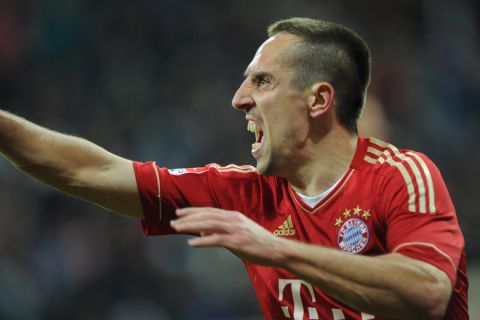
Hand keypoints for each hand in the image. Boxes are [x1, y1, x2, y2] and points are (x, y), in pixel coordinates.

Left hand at [170, 207, 285, 265]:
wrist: (277, 249)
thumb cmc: (258, 243)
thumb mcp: (238, 233)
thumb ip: (220, 233)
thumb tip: (201, 234)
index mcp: (233, 216)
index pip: (209, 211)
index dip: (193, 211)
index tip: (179, 213)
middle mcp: (233, 219)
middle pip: (206, 216)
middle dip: (188, 218)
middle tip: (173, 221)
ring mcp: (235, 229)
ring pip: (208, 225)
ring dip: (191, 226)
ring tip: (177, 228)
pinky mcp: (237, 241)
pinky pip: (216, 240)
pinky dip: (203, 241)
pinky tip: (192, 243)